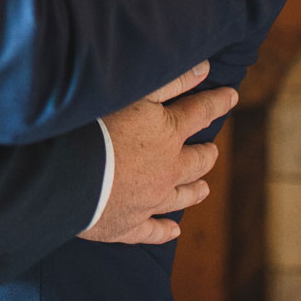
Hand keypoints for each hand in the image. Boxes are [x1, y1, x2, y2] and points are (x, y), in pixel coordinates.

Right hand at [79, 61, 235, 244]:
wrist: (69, 174)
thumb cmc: (98, 125)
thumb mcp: (136, 93)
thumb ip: (171, 81)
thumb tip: (204, 69)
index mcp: (168, 134)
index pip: (200, 113)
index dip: (217, 103)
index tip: (231, 97)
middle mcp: (167, 170)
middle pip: (196, 162)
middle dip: (207, 154)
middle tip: (212, 150)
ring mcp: (150, 201)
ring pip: (181, 197)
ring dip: (194, 191)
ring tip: (204, 188)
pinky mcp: (128, 225)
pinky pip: (152, 231)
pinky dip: (164, 231)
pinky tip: (173, 231)